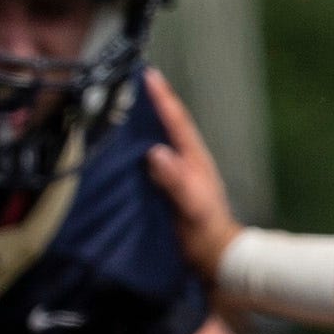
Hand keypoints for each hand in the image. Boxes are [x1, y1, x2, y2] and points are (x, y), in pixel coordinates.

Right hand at [140, 67, 239, 277]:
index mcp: (194, 159)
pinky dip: (137, 145)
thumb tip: (156, 152)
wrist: (212, 257)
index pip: (177, 122)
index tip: (149, 75)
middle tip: (130, 80)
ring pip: (158, 138)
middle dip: (151, 101)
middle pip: (167, 124)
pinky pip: (149, 158)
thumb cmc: (204, 232)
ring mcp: (177, 172)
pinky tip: (122, 144)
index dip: (163, 98)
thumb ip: (176, 180)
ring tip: (121, 104)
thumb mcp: (192, 206)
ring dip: (144, 121)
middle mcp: (185, 160)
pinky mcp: (166, 185)